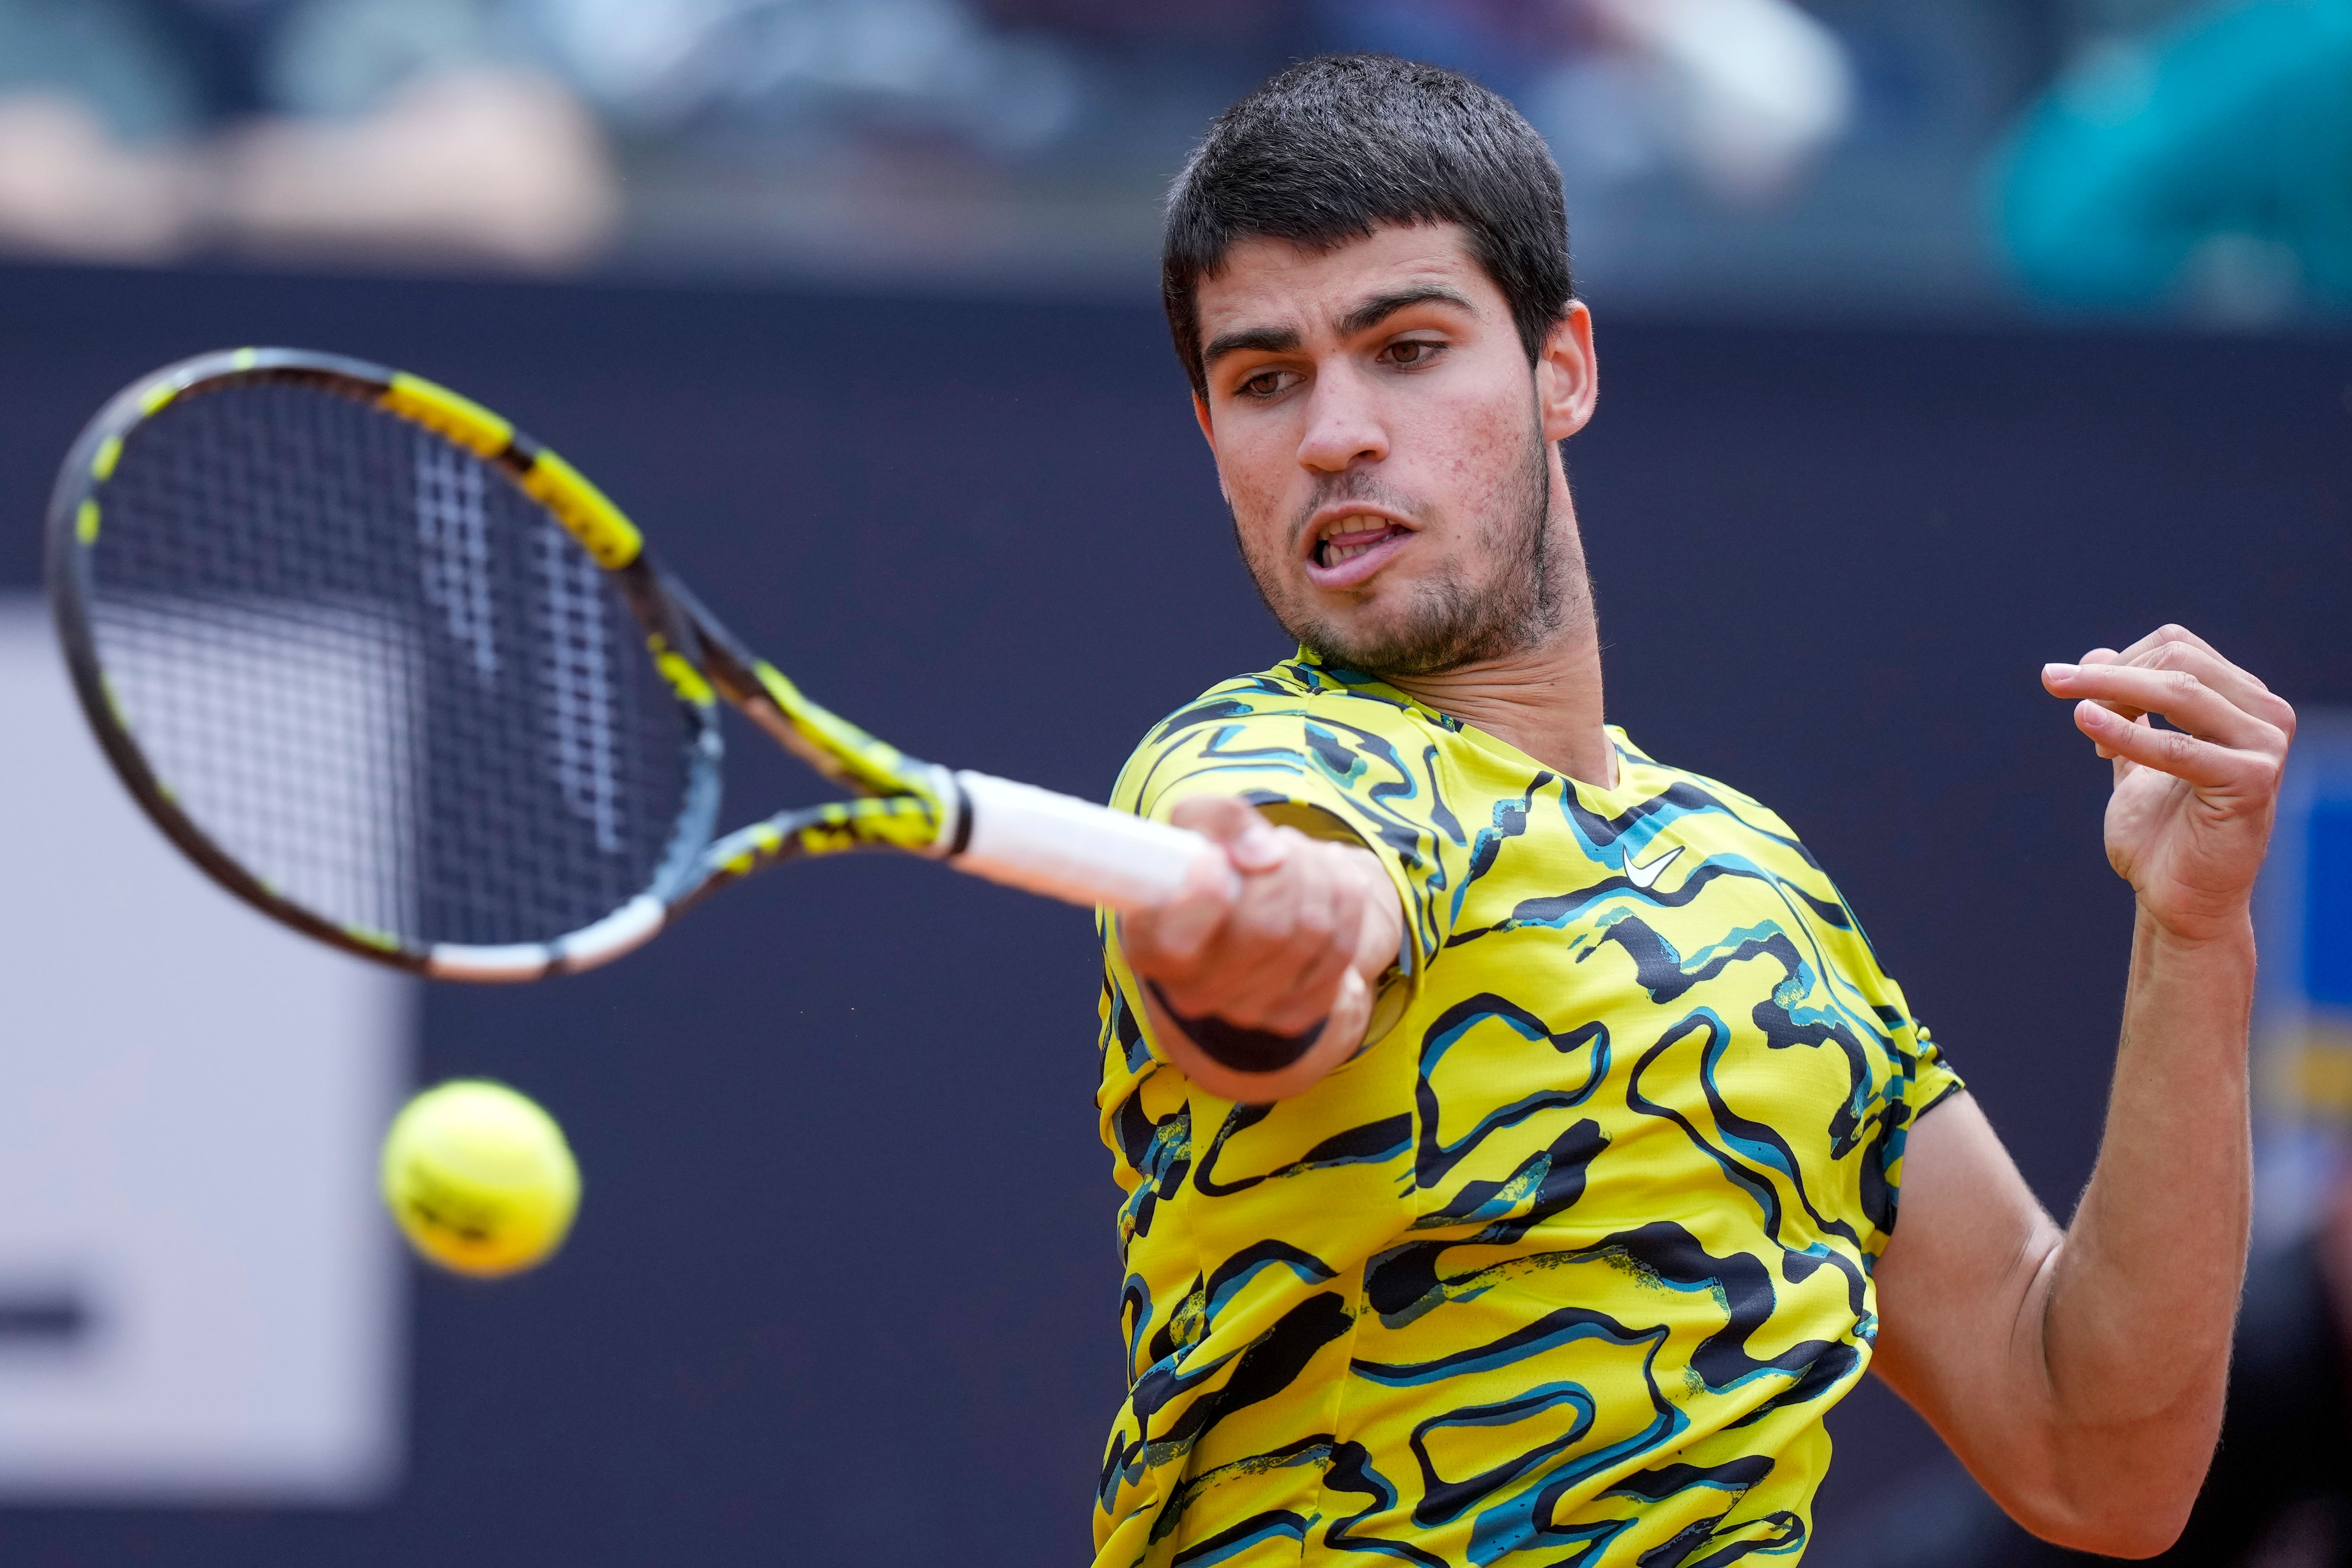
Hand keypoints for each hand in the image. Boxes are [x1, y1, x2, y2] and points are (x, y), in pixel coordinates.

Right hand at [1121, 795, 1399, 1043]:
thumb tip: (1267, 854)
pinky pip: (1345, 945)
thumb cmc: (1206, 864)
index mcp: (1151, 949)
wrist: (1235, 918)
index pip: (1179, 938)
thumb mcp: (1193, 826)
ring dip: (1317, 875)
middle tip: (1278, 845)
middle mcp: (1195, 992)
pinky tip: (1325, 882)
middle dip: (1287, 869)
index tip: (1214, 858)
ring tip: (1298, 858)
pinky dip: (1344, 899)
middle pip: (1267, 928)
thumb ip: (1219, 820)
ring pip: (1313, 931)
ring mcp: (1248, 1010)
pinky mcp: (1294, 1013)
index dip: (1206, 893)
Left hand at [2043, 626, 2293, 944]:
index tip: (2076, 694)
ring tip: (2070, 702)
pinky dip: (2128, 733)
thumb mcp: (2134, 757)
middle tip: (2061, 692)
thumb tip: (2094, 655)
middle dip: (2109, 675)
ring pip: (2181, 692)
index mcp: (2243, 702)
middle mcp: (2266, 715)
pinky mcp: (2253, 782)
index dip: (2117, 662)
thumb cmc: (2159, 831)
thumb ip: (2124, 710)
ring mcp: (2265, 747)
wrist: (2178, 897)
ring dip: (2111, 692)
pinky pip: (2180, 748)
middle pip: (2177, 661)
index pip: (2176, 648)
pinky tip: (2087, 724)